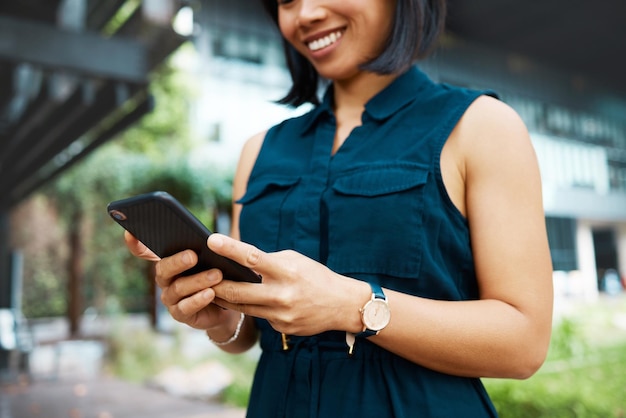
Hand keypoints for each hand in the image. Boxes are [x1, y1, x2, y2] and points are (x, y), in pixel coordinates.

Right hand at [124, 231, 229, 330]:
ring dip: (198, 280)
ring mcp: (170, 298)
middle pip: (163, 268)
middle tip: (193, 255)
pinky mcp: (180, 314)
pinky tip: (210, 293)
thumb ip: (205, 248)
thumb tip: (211, 237)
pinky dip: (198, 299)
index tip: (130, 232)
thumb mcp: (211, 259)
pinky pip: (185, 307)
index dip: (134, 243)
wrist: (224, 306)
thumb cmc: (215, 275)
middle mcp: (164, 278)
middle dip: (178, 261)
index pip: (144, 251)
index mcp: (168, 260)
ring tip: (217, 274)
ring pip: (178, 288)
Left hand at [208, 234, 367, 335]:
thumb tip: (239, 261)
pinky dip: (252, 308)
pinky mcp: (282, 329)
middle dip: (215, 285)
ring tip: (210, 289)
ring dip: (224, 299)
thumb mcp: (294, 261)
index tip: (211, 239)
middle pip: (238, 291)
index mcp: (286, 272)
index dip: (230, 249)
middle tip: (198, 277)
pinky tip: (247, 302)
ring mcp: (281, 316)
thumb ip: (268, 260)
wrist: (341, 305)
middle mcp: (282, 295)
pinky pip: (260, 317)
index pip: (253, 258)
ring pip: (243, 308)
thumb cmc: (315, 276)